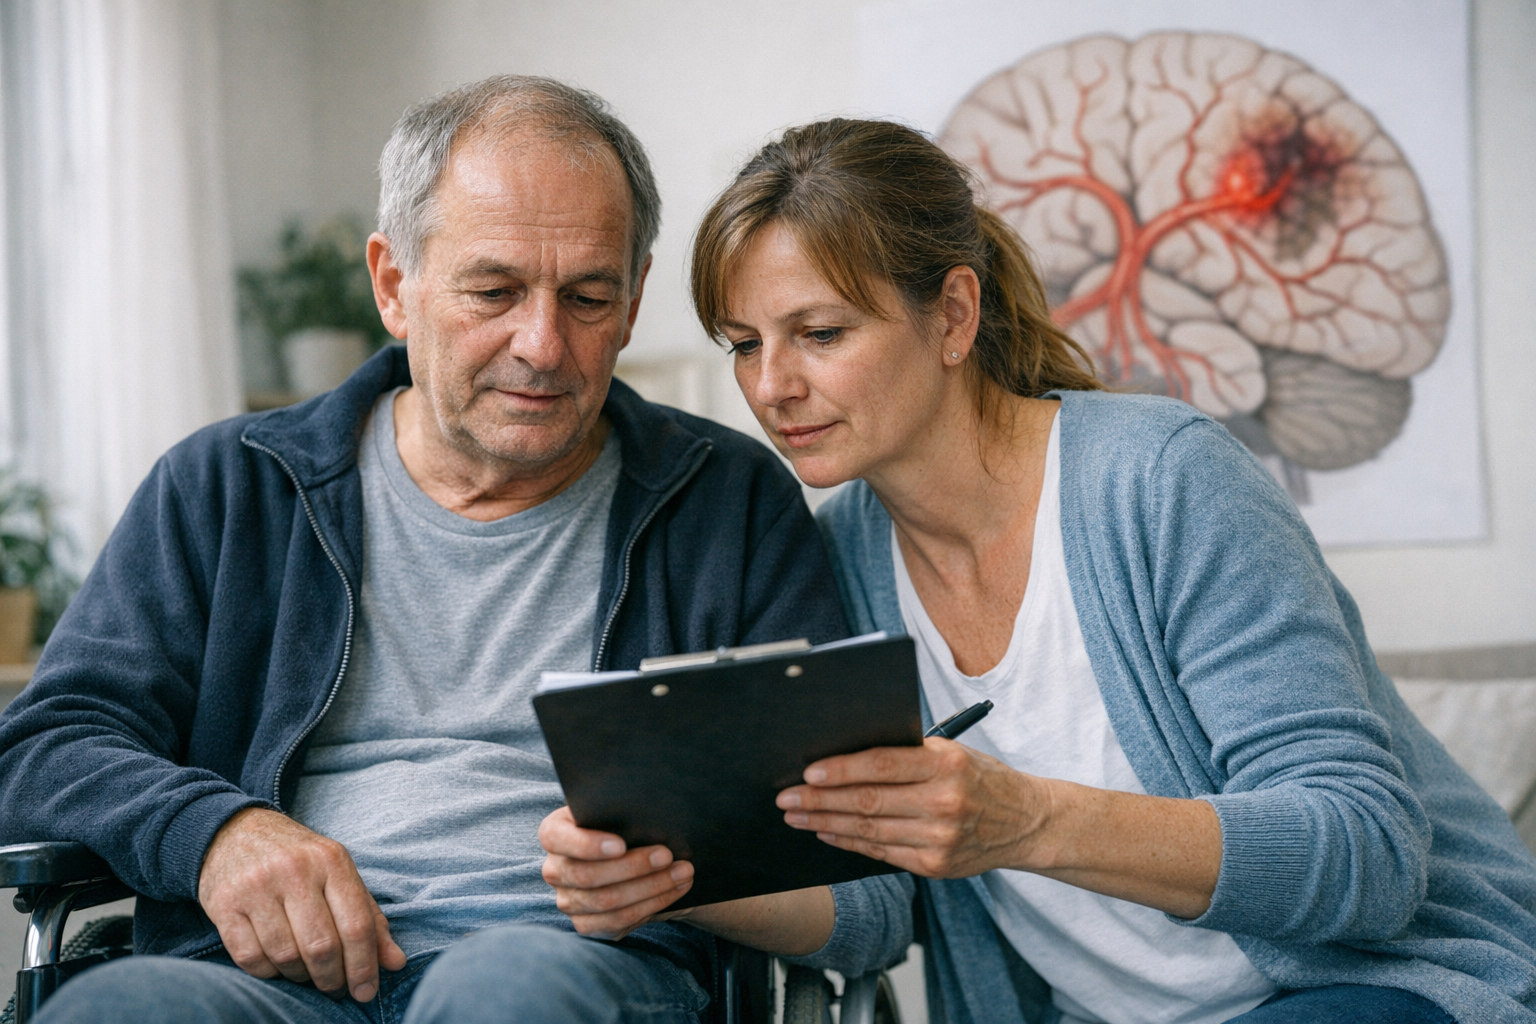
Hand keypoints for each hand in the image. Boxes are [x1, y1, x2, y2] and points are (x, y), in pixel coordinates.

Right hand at [197, 808, 405, 1001]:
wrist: (235, 832)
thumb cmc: (298, 860)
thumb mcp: (339, 875)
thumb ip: (369, 918)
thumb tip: (396, 962)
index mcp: (332, 860)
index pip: (356, 924)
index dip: (364, 966)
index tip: (366, 992)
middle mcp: (294, 870)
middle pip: (321, 946)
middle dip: (332, 978)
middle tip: (334, 988)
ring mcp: (256, 886)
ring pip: (285, 955)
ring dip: (300, 977)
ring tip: (306, 974)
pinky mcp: (224, 904)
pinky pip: (250, 958)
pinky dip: (268, 973)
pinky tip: (277, 966)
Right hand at [539, 806, 693, 939]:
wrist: (631, 854)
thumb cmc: (622, 824)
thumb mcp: (615, 810)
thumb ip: (620, 809)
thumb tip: (649, 811)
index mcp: (554, 833)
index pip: (556, 838)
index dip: (587, 844)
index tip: (621, 844)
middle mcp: (555, 870)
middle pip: (587, 875)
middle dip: (633, 866)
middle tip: (667, 855)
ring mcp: (568, 901)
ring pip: (607, 901)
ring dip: (651, 887)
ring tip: (683, 871)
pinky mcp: (586, 924)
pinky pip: (619, 920)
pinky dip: (652, 904)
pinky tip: (675, 889)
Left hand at [775, 737, 1046, 877]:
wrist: (1026, 822)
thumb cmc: (980, 777)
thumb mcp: (952, 752)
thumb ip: (907, 753)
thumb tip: (844, 753)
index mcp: (946, 764)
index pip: (883, 765)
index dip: (841, 769)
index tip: (807, 771)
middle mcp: (944, 802)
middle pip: (869, 801)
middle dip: (820, 800)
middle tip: (786, 797)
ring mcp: (940, 839)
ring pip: (869, 830)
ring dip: (825, 823)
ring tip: (796, 816)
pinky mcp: (936, 866)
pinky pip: (881, 853)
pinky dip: (848, 842)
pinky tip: (826, 833)